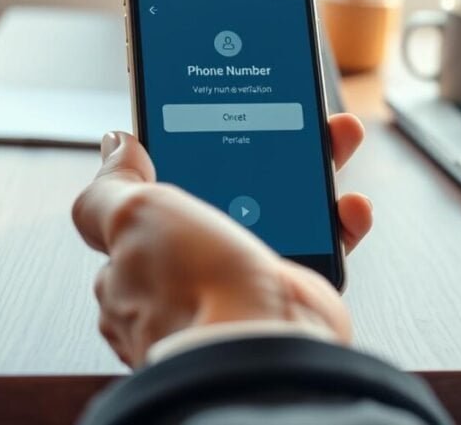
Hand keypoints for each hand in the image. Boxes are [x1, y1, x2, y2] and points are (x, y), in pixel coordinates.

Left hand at [71, 113, 372, 367]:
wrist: (257, 346)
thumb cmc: (192, 291)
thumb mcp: (132, 216)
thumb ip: (113, 184)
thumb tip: (115, 148)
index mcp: (144, 252)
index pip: (163, 187)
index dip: (194, 146)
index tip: (222, 114)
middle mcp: (194, 269)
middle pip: (235, 188)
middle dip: (267, 149)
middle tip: (289, 118)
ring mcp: (244, 280)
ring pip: (286, 209)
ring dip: (314, 174)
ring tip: (333, 141)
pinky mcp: (291, 291)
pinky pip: (323, 245)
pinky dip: (341, 221)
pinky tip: (348, 205)